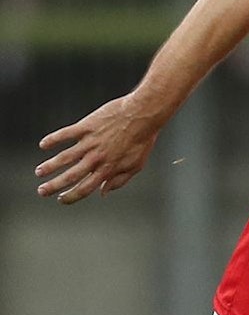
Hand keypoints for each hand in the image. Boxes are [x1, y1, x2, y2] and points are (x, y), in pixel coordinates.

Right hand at [35, 94, 159, 203]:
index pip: (86, 188)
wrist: (143, 115)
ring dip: (49, 166)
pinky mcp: (86, 127)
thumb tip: (104, 192)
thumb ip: (119, 180)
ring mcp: (90, 142)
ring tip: (39, 172)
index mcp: (108, 169)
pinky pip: (65, 134)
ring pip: (64, 158)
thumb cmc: (142, 140)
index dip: (72, 196)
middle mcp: (96, 158)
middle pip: (70, 176)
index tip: (62, 199)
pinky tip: (43, 145)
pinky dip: (52, 140)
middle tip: (42, 191)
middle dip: (54, 186)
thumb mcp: (136, 165)